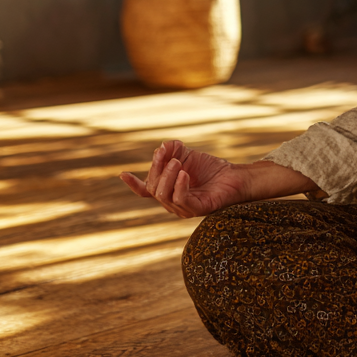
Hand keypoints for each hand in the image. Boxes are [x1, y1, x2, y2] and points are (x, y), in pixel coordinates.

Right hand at [120, 139, 251, 217]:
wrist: (234, 176)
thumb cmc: (211, 168)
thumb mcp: (187, 154)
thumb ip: (172, 150)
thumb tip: (161, 146)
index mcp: (168, 190)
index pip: (146, 191)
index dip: (134, 184)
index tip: (122, 174)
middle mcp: (172, 202)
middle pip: (153, 188)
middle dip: (157, 169)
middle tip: (170, 155)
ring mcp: (183, 208)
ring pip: (163, 195)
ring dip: (168, 175)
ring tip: (178, 162)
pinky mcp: (197, 210)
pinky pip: (181, 200)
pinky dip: (180, 185)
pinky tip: (185, 173)